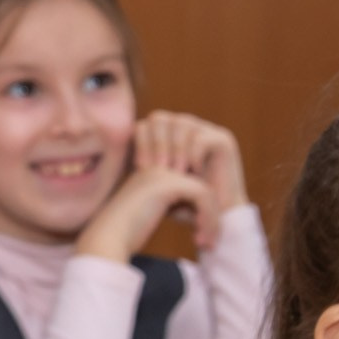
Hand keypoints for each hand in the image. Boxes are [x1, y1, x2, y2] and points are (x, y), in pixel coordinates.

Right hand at [72, 112, 245, 261]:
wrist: (107, 241)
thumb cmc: (122, 237)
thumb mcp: (149, 216)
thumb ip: (170, 207)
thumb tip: (198, 212)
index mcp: (149, 175)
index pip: (188, 183)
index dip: (200, 209)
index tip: (201, 234)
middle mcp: (156, 169)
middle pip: (199, 184)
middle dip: (211, 213)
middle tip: (210, 241)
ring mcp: (161, 174)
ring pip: (205, 190)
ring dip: (212, 219)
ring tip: (207, 244)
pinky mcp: (168, 184)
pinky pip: (203, 196)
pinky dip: (208, 219)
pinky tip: (200, 239)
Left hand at [132, 110, 246, 212]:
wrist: (214, 220)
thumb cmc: (182, 206)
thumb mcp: (156, 185)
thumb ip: (142, 168)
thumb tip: (114, 158)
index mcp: (168, 137)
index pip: (144, 124)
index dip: (140, 144)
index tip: (142, 169)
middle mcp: (186, 129)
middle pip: (159, 118)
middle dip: (157, 144)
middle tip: (159, 168)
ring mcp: (206, 131)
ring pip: (180, 123)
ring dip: (175, 150)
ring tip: (177, 173)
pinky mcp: (223, 140)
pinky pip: (200, 136)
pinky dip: (193, 155)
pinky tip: (192, 172)